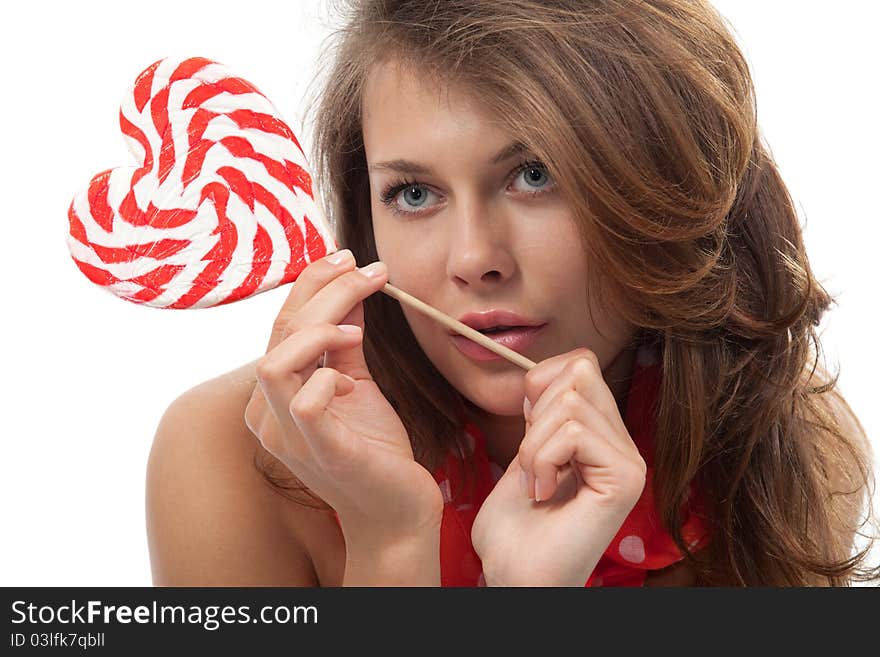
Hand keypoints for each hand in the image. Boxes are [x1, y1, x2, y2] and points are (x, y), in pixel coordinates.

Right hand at [244, 250, 444, 543]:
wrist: (395, 510)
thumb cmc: (374, 449)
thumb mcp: (357, 382)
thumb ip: (343, 341)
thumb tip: (350, 287)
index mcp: (274, 394)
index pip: (280, 324)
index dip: (312, 284)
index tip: (348, 258)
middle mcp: (268, 414)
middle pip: (280, 333)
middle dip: (326, 290)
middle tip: (370, 271)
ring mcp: (288, 436)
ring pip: (276, 363)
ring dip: (319, 330)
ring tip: (357, 328)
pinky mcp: (318, 451)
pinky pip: (303, 403)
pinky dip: (326, 377)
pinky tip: (351, 379)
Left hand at [470, 348, 646, 585]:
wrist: (515, 577)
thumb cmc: (514, 527)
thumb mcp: (524, 451)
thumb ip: (539, 412)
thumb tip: (539, 375)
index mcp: (601, 434)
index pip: (579, 362)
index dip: (540, 385)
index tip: (529, 435)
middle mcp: (622, 443)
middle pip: (580, 368)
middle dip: (535, 410)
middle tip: (533, 461)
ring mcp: (629, 460)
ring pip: (571, 401)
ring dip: (533, 445)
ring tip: (536, 484)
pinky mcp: (626, 478)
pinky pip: (575, 432)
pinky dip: (542, 459)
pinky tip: (543, 493)